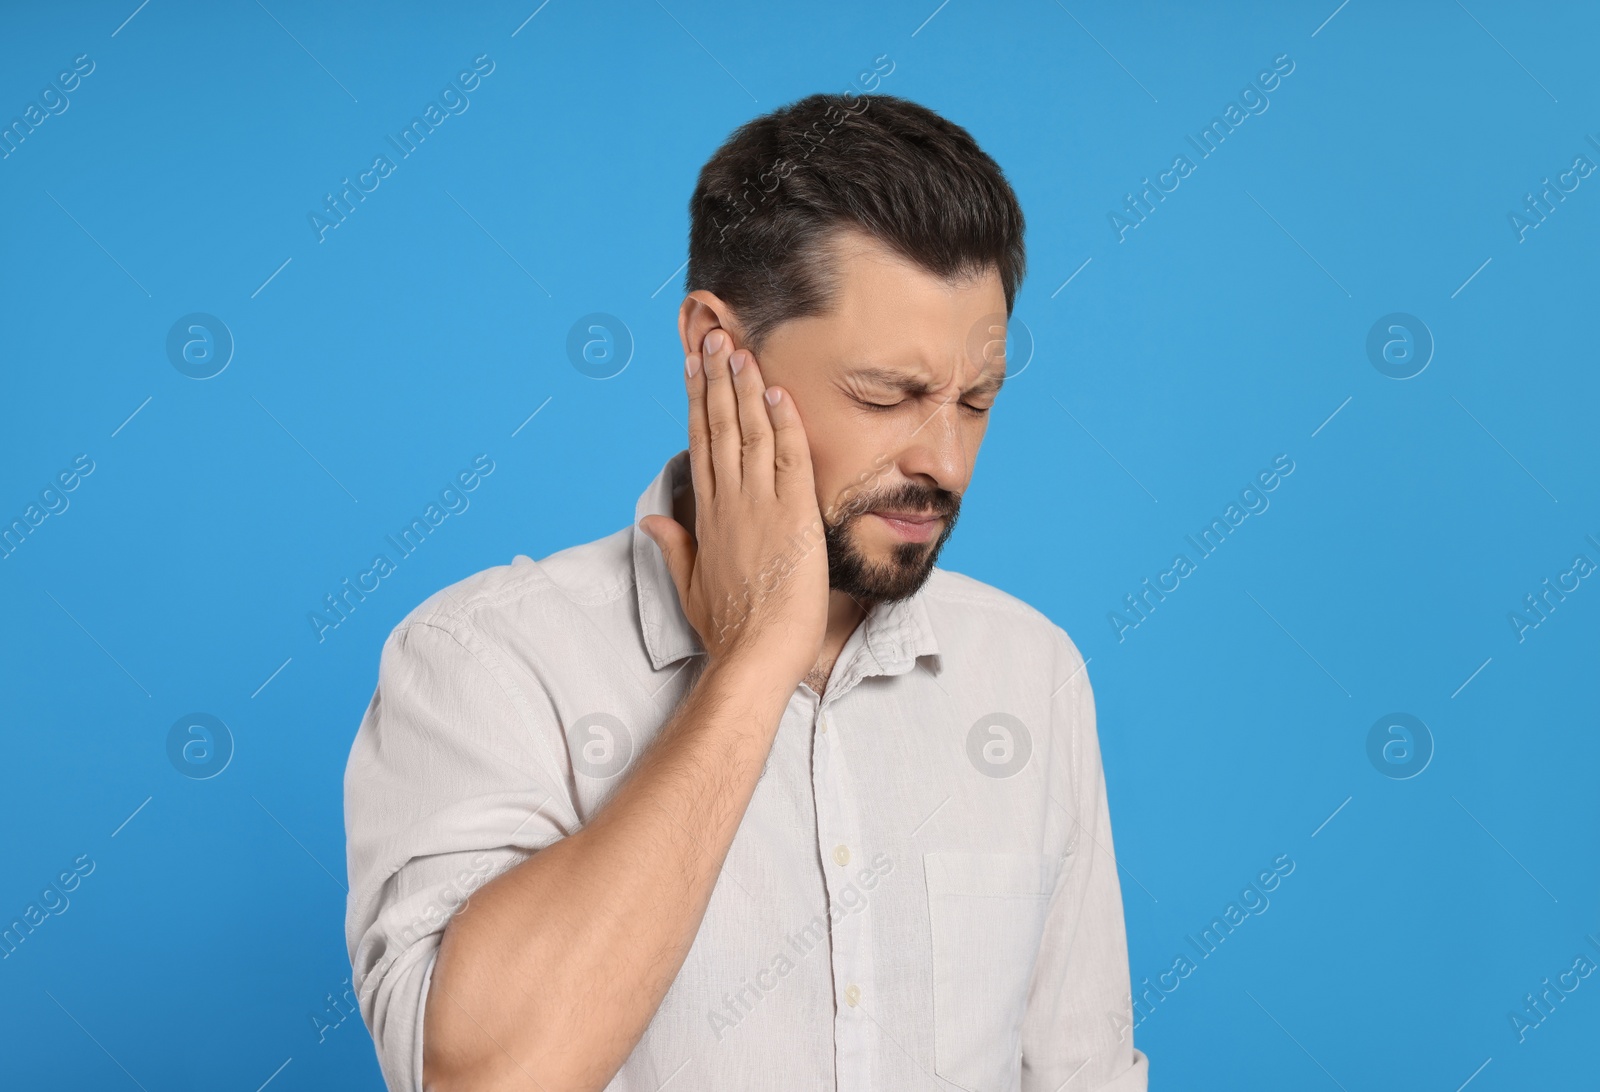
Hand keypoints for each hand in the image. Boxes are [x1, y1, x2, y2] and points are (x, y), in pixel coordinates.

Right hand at [639, 328, 828, 687]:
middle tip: (713, 337)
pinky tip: (776, 391)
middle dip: (716, 379)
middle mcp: (729, 501)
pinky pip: (788, 457)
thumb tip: (650, 519)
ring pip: (750, 432)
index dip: (697, 402)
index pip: (701, 445)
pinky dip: (783, 422)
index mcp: (707, 516)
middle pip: (720, 427)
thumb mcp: (691, 585)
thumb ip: (672, 546)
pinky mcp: (791, 514)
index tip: (693, 368)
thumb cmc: (729, 629)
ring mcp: (759, 505)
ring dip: (745, 388)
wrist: (756, 654)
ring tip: (738, 349)